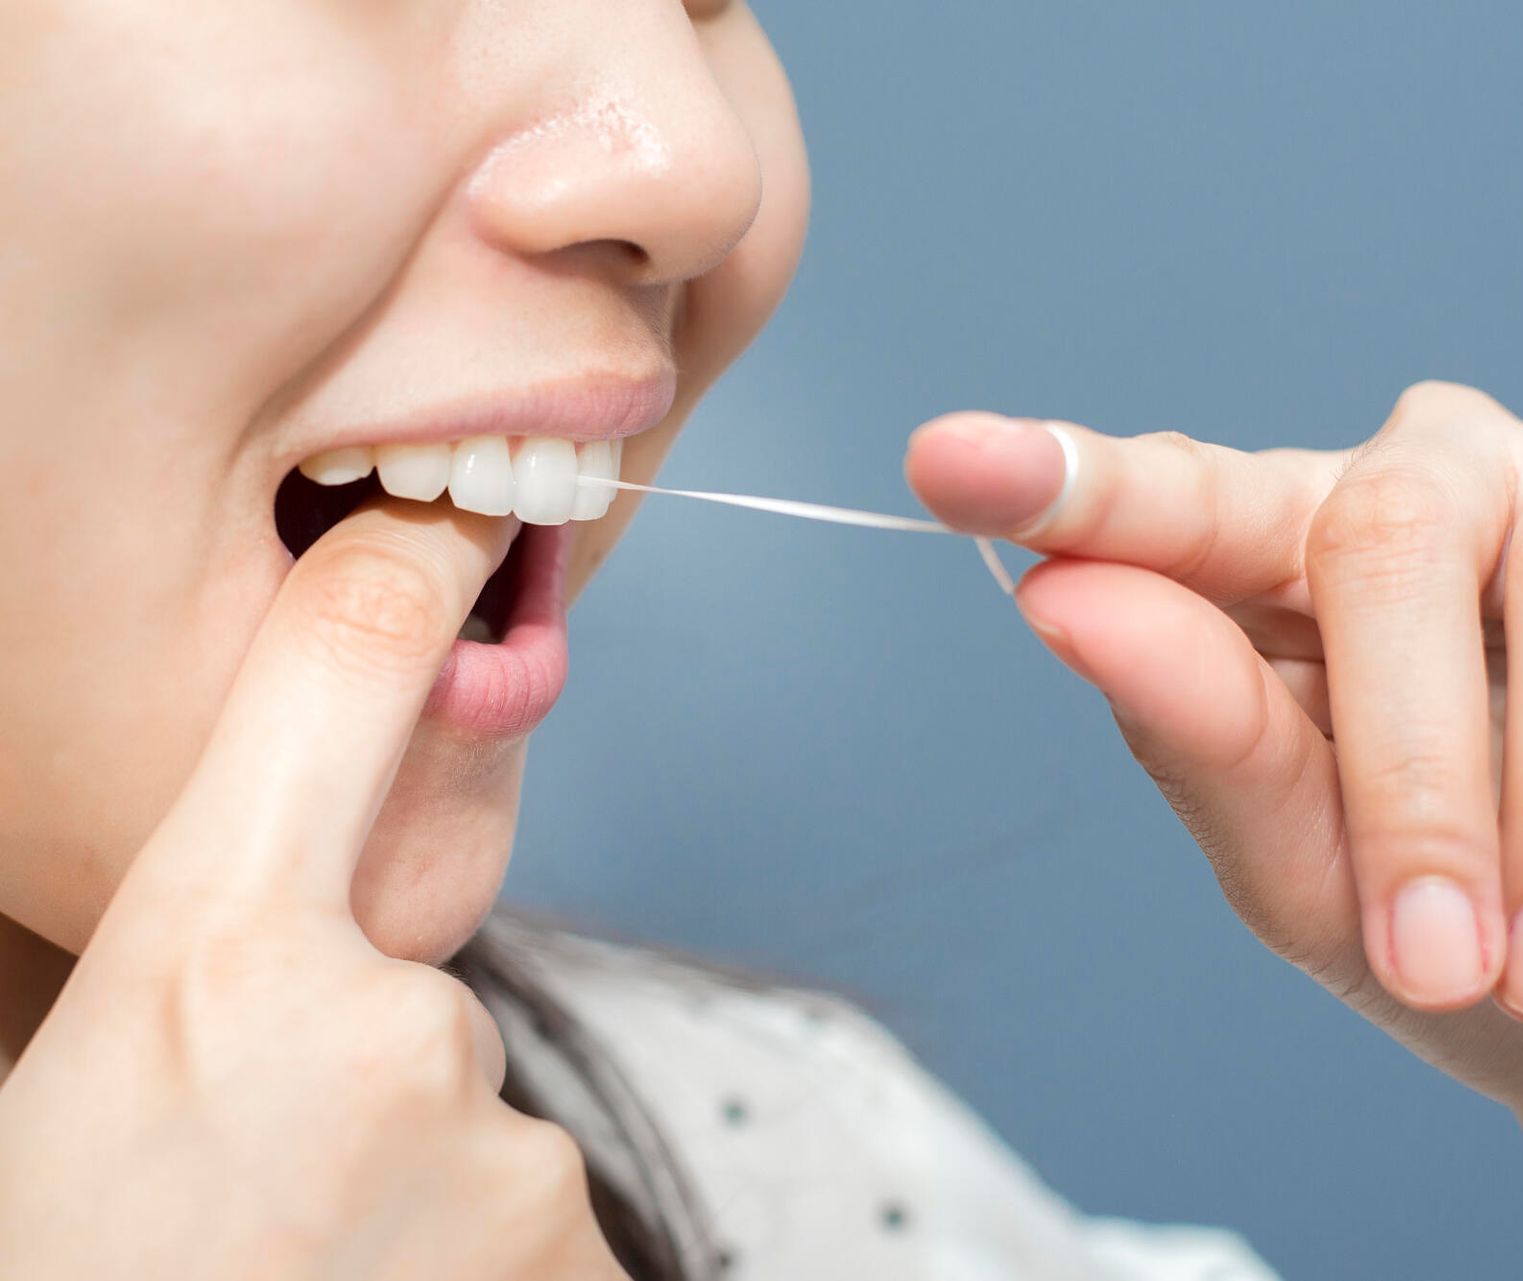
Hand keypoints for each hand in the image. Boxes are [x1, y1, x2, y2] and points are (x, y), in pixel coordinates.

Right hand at [0, 501, 621, 1279]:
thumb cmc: (87, 1265)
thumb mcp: (83, 1093)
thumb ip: (205, 969)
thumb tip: (303, 903)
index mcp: (197, 969)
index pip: (326, 693)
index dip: (398, 591)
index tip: (448, 526)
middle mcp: (373, 1032)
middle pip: (423, 990)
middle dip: (370, 1077)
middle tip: (267, 1201)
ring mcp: (498, 1157)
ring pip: (482, 1130)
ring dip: (421, 1197)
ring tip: (312, 1278)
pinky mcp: (582, 1262)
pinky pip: (540, 1229)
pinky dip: (483, 1272)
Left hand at [908, 383, 1522, 1274]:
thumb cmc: (1465, 945)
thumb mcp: (1310, 879)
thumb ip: (1199, 734)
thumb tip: (1063, 596)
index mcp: (1297, 561)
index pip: (1176, 496)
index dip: (1068, 477)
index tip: (950, 463)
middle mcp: (1437, 484)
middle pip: (1383, 538)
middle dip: (1414, 774)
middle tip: (1440, 955)